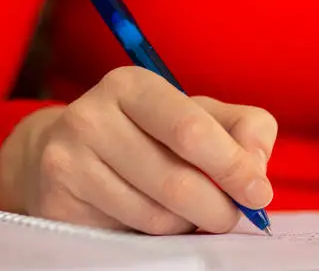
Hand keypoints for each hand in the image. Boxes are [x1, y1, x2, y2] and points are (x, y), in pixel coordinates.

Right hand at [0, 66, 276, 234]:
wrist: (71, 152)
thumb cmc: (150, 132)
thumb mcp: (201, 115)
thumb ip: (244, 129)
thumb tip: (257, 167)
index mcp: (133, 86)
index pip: (191, 130)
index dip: (232, 166)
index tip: (259, 194)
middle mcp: (92, 117)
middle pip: (177, 180)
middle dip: (219, 207)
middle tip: (232, 214)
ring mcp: (68, 161)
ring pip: (157, 215)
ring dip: (189, 221)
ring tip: (188, 207)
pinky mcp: (59, 204)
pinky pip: (131, 233)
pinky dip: (160, 232)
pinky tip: (156, 213)